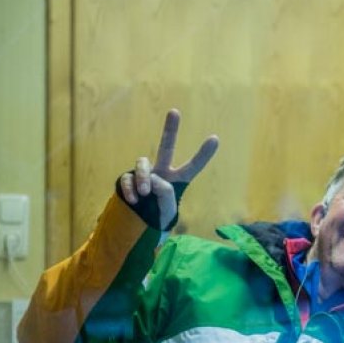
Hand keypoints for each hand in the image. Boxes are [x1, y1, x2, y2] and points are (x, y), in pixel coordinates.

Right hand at [118, 108, 219, 229]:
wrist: (137, 230)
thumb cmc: (157, 220)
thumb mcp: (167, 211)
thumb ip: (165, 193)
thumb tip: (153, 179)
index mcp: (176, 182)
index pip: (192, 167)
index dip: (203, 155)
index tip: (215, 138)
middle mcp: (161, 174)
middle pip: (166, 148)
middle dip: (170, 130)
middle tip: (175, 111)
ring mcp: (144, 176)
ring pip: (143, 163)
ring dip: (144, 177)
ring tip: (145, 193)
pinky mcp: (128, 180)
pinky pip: (128, 178)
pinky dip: (130, 187)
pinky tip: (134, 199)